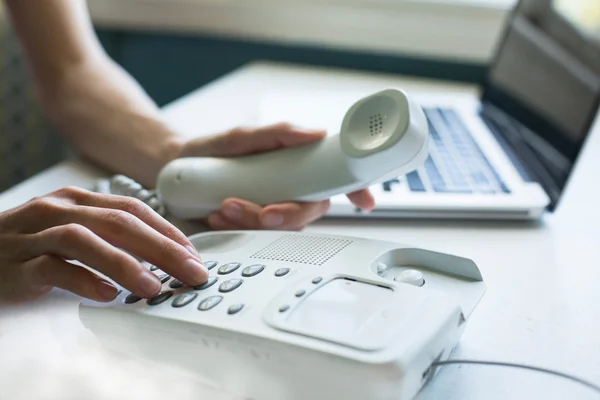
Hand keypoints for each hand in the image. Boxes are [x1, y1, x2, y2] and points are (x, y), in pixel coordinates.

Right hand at [0, 187, 207, 304]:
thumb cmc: (28, 247)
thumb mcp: (71, 232)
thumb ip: (109, 238)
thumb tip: (162, 259)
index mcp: (76, 201)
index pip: (133, 209)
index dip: (167, 231)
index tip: (194, 256)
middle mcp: (56, 210)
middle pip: (118, 222)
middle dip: (162, 247)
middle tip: (191, 272)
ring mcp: (33, 236)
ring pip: (84, 240)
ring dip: (125, 264)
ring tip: (154, 288)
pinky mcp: (14, 265)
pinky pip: (52, 268)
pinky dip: (83, 281)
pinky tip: (106, 295)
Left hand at [178, 123, 375, 230]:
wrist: (177, 167)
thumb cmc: (214, 149)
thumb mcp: (243, 136)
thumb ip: (278, 134)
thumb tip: (316, 134)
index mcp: (296, 168)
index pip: (334, 180)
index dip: (357, 191)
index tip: (365, 202)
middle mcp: (288, 191)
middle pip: (308, 212)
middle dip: (286, 215)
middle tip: (263, 210)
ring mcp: (270, 210)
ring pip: (281, 229)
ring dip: (254, 221)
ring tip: (226, 204)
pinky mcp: (250, 228)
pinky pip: (254, 237)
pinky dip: (236, 228)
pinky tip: (218, 215)